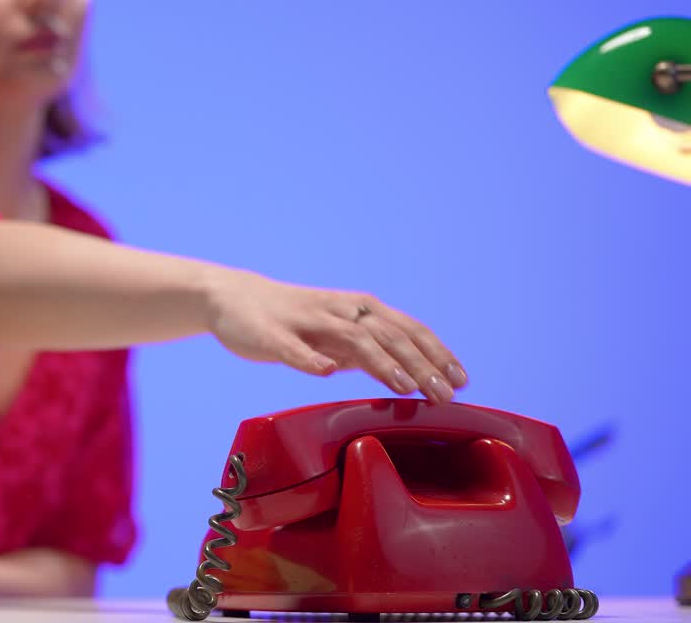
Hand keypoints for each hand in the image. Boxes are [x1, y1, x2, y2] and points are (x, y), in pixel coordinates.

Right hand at [204, 268, 466, 402]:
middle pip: (388, 335)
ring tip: (403, 386)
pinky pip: (293, 348)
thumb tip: (407, 376)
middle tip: (445, 395)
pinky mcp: (273, 334)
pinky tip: (326, 371)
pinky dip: (311, 358)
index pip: (407, 330)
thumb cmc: (290, 321)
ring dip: (380, 360)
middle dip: (420, 364)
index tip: (461, 380)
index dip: (436, 354)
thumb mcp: (337, 336)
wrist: (233, 299)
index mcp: (358, 310)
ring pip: (351, 338)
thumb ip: (367, 353)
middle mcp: (339, 311)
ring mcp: (307, 322)